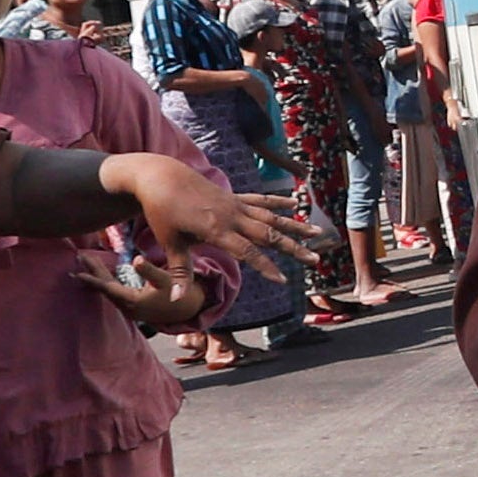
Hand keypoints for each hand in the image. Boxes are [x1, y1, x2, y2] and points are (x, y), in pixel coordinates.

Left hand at [74, 254, 211, 328]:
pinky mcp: (134, 305)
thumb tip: (136, 260)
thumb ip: (150, 271)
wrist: (190, 308)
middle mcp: (129, 307)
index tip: (77, 271)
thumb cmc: (180, 293)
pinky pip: (115, 291)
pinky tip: (104, 274)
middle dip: (93, 272)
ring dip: (99, 276)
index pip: (108, 288)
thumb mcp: (167, 280)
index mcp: (133, 302)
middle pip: (106, 288)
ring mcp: (131, 307)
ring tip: (88, 262)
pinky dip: (107, 281)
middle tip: (80, 257)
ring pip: (110, 289)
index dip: (93, 278)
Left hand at [103, 150, 316, 283]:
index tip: (283, 280)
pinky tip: (296, 204)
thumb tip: (175, 299)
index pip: (247, 251)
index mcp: (216, 229)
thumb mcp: (170, 242)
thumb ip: (179, 272)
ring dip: (294, 225)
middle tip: (315, 260)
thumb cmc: (161, 212)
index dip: (266, 267)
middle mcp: (231, 216)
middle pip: (269, 234)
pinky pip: (260, 200)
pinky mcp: (233, 196)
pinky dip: (278, 202)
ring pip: (271, 216)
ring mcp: (234, 204)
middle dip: (293, 248)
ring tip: (317, 232)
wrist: (159, 177)